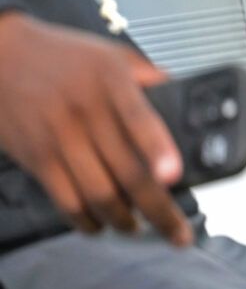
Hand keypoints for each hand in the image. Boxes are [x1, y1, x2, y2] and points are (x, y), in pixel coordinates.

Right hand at [0, 13, 193, 245]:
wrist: (0, 56)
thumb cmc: (63, 55)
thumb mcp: (112, 54)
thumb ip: (148, 76)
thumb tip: (183, 95)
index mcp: (113, 83)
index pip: (140, 119)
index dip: (159, 150)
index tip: (174, 176)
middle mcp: (86, 112)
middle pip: (126, 170)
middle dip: (157, 209)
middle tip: (178, 234)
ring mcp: (59, 138)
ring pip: (97, 193)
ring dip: (122, 220)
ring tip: (139, 229)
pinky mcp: (37, 157)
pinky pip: (64, 199)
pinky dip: (84, 220)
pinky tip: (99, 226)